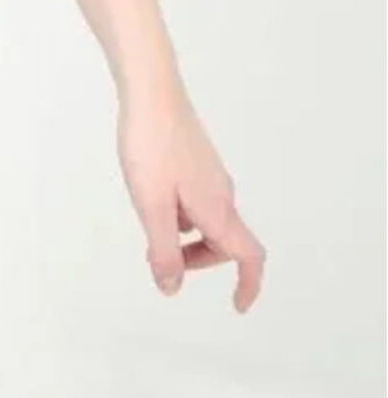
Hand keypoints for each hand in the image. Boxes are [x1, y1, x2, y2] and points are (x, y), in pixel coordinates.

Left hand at [116, 83, 265, 311]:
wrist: (152, 91)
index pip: (249, 255)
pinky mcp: (197, 159)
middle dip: (196, 259)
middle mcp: (222, 193)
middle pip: (224, 242)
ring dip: (184, 235)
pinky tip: (150, 194)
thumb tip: (171, 288)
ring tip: (148, 221)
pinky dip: (179, 211)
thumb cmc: (151, 147)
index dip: (249, 285)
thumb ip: (163, 250)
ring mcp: (211, 174)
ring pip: (208, 220)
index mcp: (217, 209)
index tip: (238, 306)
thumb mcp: (151, 206)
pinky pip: (197, 199)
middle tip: (156, 256)